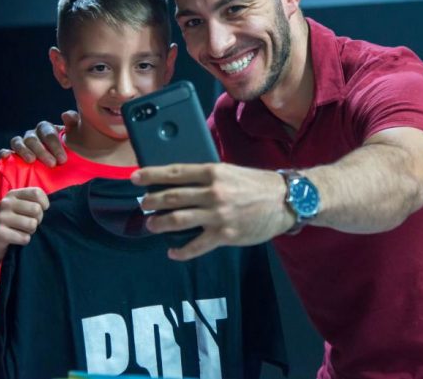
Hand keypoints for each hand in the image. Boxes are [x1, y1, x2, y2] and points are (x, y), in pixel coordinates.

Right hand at [0, 111, 78, 165]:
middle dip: (42, 151)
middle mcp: (33, 135)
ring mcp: (22, 145)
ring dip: (24, 151)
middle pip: (32, 138)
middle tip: (52, 164)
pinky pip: (6, 152)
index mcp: (47, 129)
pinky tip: (6, 157)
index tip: (63, 159)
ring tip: (32, 161)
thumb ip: (73, 123)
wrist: (69, 168)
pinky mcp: (14, 157)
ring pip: (18, 142)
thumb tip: (64, 115)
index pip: (47, 132)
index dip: (54, 144)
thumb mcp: (78, 137)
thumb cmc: (73, 152)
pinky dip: (4, 153)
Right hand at [0, 187, 49, 259]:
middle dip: (38, 220)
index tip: (42, 210)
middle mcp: (5, 203)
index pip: (37, 192)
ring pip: (32, 224)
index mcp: (12, 194)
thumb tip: (52, 205)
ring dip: (31, 232)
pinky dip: (24, 241)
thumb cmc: (12, 224)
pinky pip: (25, 238)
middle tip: (29, 225)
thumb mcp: (20, 208)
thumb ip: (34, 202)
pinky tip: (16, 240)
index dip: (44, 203)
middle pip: (36, 209)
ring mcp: (1, 217)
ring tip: (22, 231)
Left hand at [132, 163, 294, 260]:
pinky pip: (196, 246)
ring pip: (178, 220)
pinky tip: (172, 252)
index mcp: (213, 172)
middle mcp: (212, 192)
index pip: (175, 172)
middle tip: (142, 205)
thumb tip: (181, 182)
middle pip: (171, 197)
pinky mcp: (225, 235)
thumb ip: (208, 177)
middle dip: (151, 202)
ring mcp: (218, 215)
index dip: (151, 175)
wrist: (287, 201)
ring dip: (159, 224)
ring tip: (151, 225)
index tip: (135, 178)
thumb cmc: (257, 184)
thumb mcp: (230, 171)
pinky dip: (181, 251)